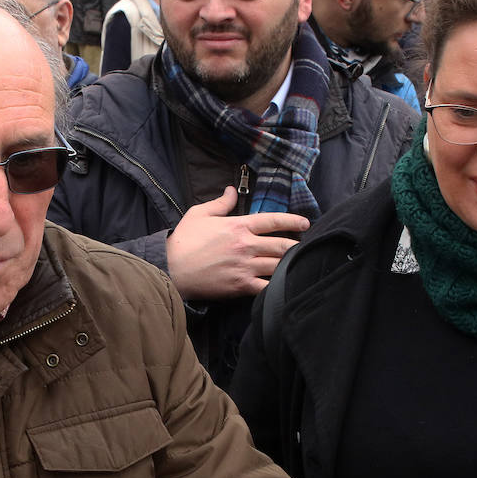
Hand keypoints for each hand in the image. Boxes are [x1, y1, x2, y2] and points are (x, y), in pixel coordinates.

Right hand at [165, 188, 309, 300]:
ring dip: (290, 264)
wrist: (171, 268)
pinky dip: (278, 285)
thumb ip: (220, 202)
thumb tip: (232, 191)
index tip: (305, 223)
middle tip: (305, 246)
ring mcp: (245, 266)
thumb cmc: (183, 241)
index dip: (293, 221)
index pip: (273, 220)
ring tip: (299, 264)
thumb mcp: (199, 213)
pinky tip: (285, 284)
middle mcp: (246, 245)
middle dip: (297, 245)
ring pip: (278, 265)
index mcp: (238, 226)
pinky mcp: (240, 285)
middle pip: (282, 245)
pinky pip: (267, 286)